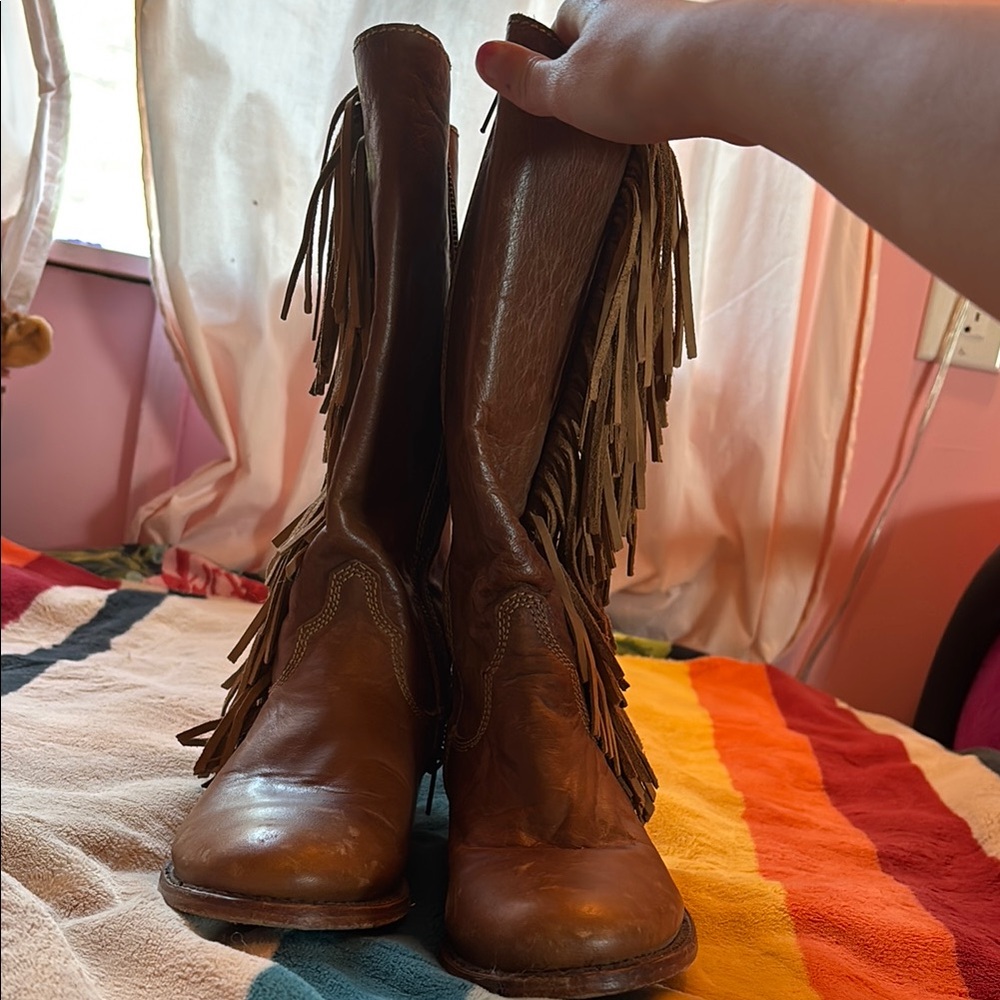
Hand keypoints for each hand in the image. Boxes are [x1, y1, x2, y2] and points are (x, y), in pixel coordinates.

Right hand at [475, 0, 747, 144]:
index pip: (561, 24)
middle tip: (583, 119)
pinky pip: (680, 78)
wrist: (727, 76)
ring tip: (625, 126)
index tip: (547, 95)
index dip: (550, 59)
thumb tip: (481, 56)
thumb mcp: (566, 89)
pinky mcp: (713, 60)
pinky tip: (667, 124)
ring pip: (643, 60)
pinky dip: (670, 99)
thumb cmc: (638, 79)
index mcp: (597, 7)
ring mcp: (678, 32)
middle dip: (593, 76)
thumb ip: (526, 80)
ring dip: (634, 89)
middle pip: (604, 42)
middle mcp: (639, 10)